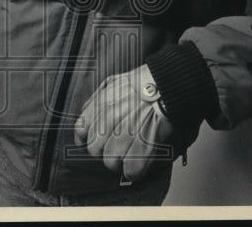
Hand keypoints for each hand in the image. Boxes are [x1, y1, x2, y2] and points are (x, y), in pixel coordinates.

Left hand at [74, 64, 176, 182]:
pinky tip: (139, 163)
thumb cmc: (148, 82)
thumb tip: (87, 110)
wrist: (170, 85)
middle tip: (116, 146)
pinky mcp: (142, 149)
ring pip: (110, 162)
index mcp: (102, 104)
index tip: (91, 141)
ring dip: (120, 161)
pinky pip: (130, 171)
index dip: (85, 138)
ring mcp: (124, 136)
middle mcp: (109, 120)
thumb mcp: (116, 81)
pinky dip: (135, 171)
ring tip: (130, 154)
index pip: (81, 130)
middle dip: (104, 150)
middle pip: (94, 149)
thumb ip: (99, 96)